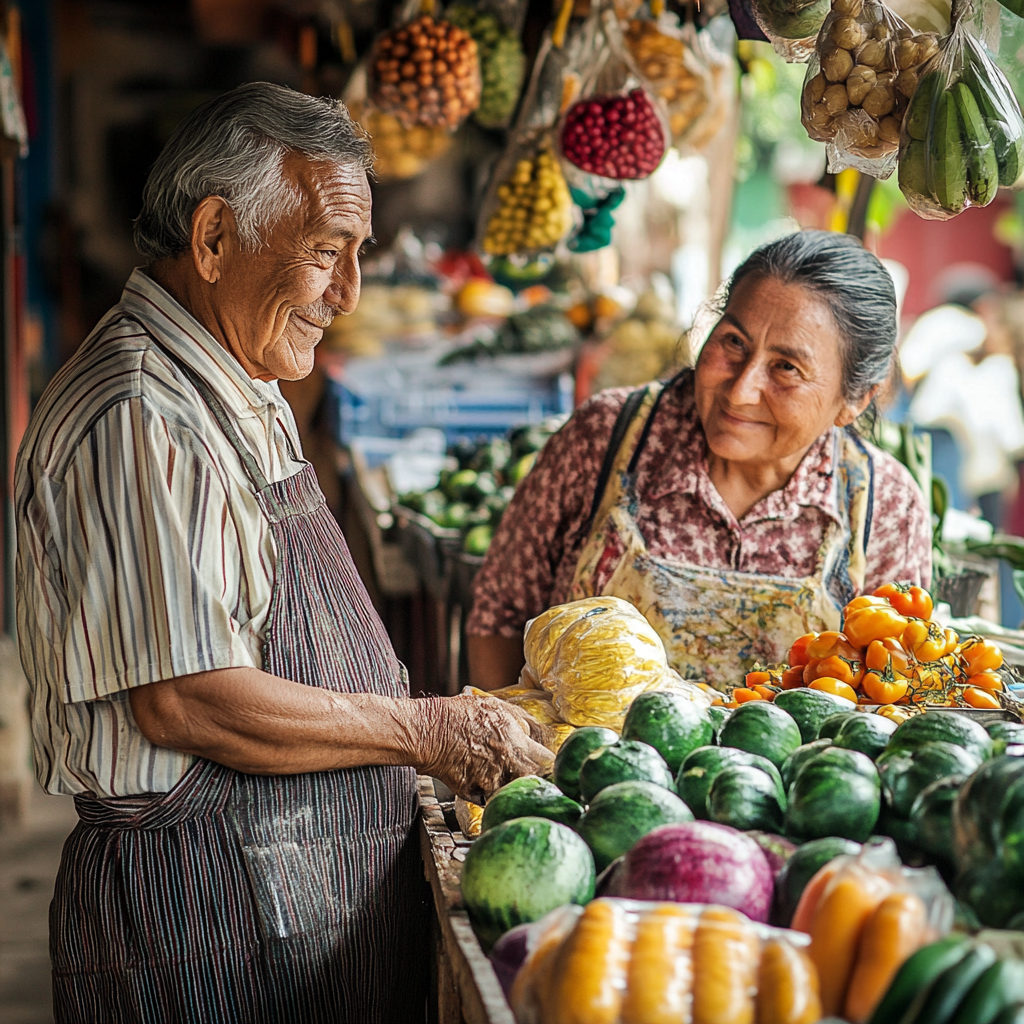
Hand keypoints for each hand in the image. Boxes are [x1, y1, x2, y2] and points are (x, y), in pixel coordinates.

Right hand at [411, 692, 553, 802]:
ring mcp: (492, 782)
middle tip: (533, 778)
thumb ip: (522, 721)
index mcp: (517, 742)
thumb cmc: (460, 715)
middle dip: (537, 780)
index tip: (553, 768)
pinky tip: (485, 784)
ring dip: (514, 789)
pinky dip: (492, 796)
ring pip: (514, 793)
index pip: (550, 761)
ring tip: (505, 780)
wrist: (428, 733)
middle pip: (536, 782)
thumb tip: (540, 733)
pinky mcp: (476, 795)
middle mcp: (508, 764)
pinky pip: (492, 800)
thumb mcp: (497, 707)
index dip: (552, 766)